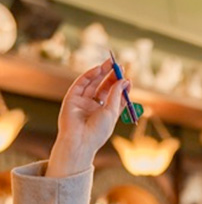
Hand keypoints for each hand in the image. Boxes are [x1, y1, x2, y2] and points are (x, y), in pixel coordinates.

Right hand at [46, 59, 129, 177]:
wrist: (80, 140)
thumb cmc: (98, 130)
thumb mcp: (111, 111)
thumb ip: (116, 94)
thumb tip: (124, 80)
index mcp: (105, 113)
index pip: (114, 96)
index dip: (121, 87)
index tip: (128, 78)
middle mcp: (94, 106)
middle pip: (104, 87)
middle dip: (111, 76)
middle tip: (118, 65)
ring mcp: (82, 102)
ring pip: (93, 84)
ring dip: (101, 72)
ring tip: (110, 63)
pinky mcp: (72, 98)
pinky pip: (81, 84)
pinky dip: (89, 75)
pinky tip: (98, 69)